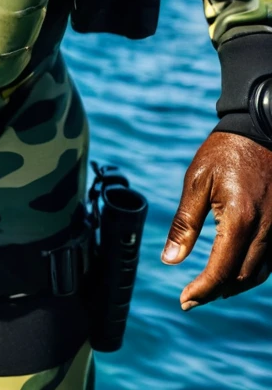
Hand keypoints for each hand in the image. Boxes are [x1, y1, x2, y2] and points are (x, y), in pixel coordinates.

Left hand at [162, 131, 271, 308]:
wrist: (260, 129)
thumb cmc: (224, 152)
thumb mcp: (197, 181)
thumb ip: (185, 223)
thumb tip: (169, 260)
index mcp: (240, 219)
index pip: (221, 270)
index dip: (202, 290)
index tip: (184, 300)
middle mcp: (265, 230)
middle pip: (242, 278)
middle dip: (216, 292)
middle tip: (192, 297)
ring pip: (260, 273)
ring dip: (235, 285)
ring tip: (211, 288)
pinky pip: (271, 260)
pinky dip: (252, 271)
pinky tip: (235, 270)